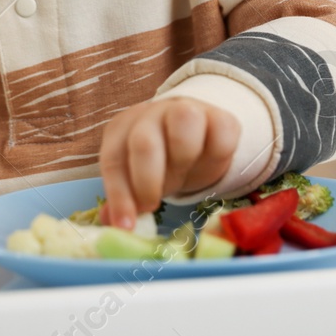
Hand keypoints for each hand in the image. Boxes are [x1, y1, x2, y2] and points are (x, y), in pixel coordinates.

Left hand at [98, 97, 239, 229]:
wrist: (195, 137)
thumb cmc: (160, 163)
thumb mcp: (138, 181)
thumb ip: (126, 200)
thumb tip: (115, 224)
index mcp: (123, 129)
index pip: (114, 159)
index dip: (119, 195)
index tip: (127, 225)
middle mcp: (151, 114)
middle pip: (144, 142)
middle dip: (148, 182)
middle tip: (153, 205)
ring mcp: (186, 110)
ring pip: (184, 120)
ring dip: (183, 159)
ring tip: (182, 175)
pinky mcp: (220, 117)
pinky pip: (221, 131)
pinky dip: (217, 155)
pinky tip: (207, 164)